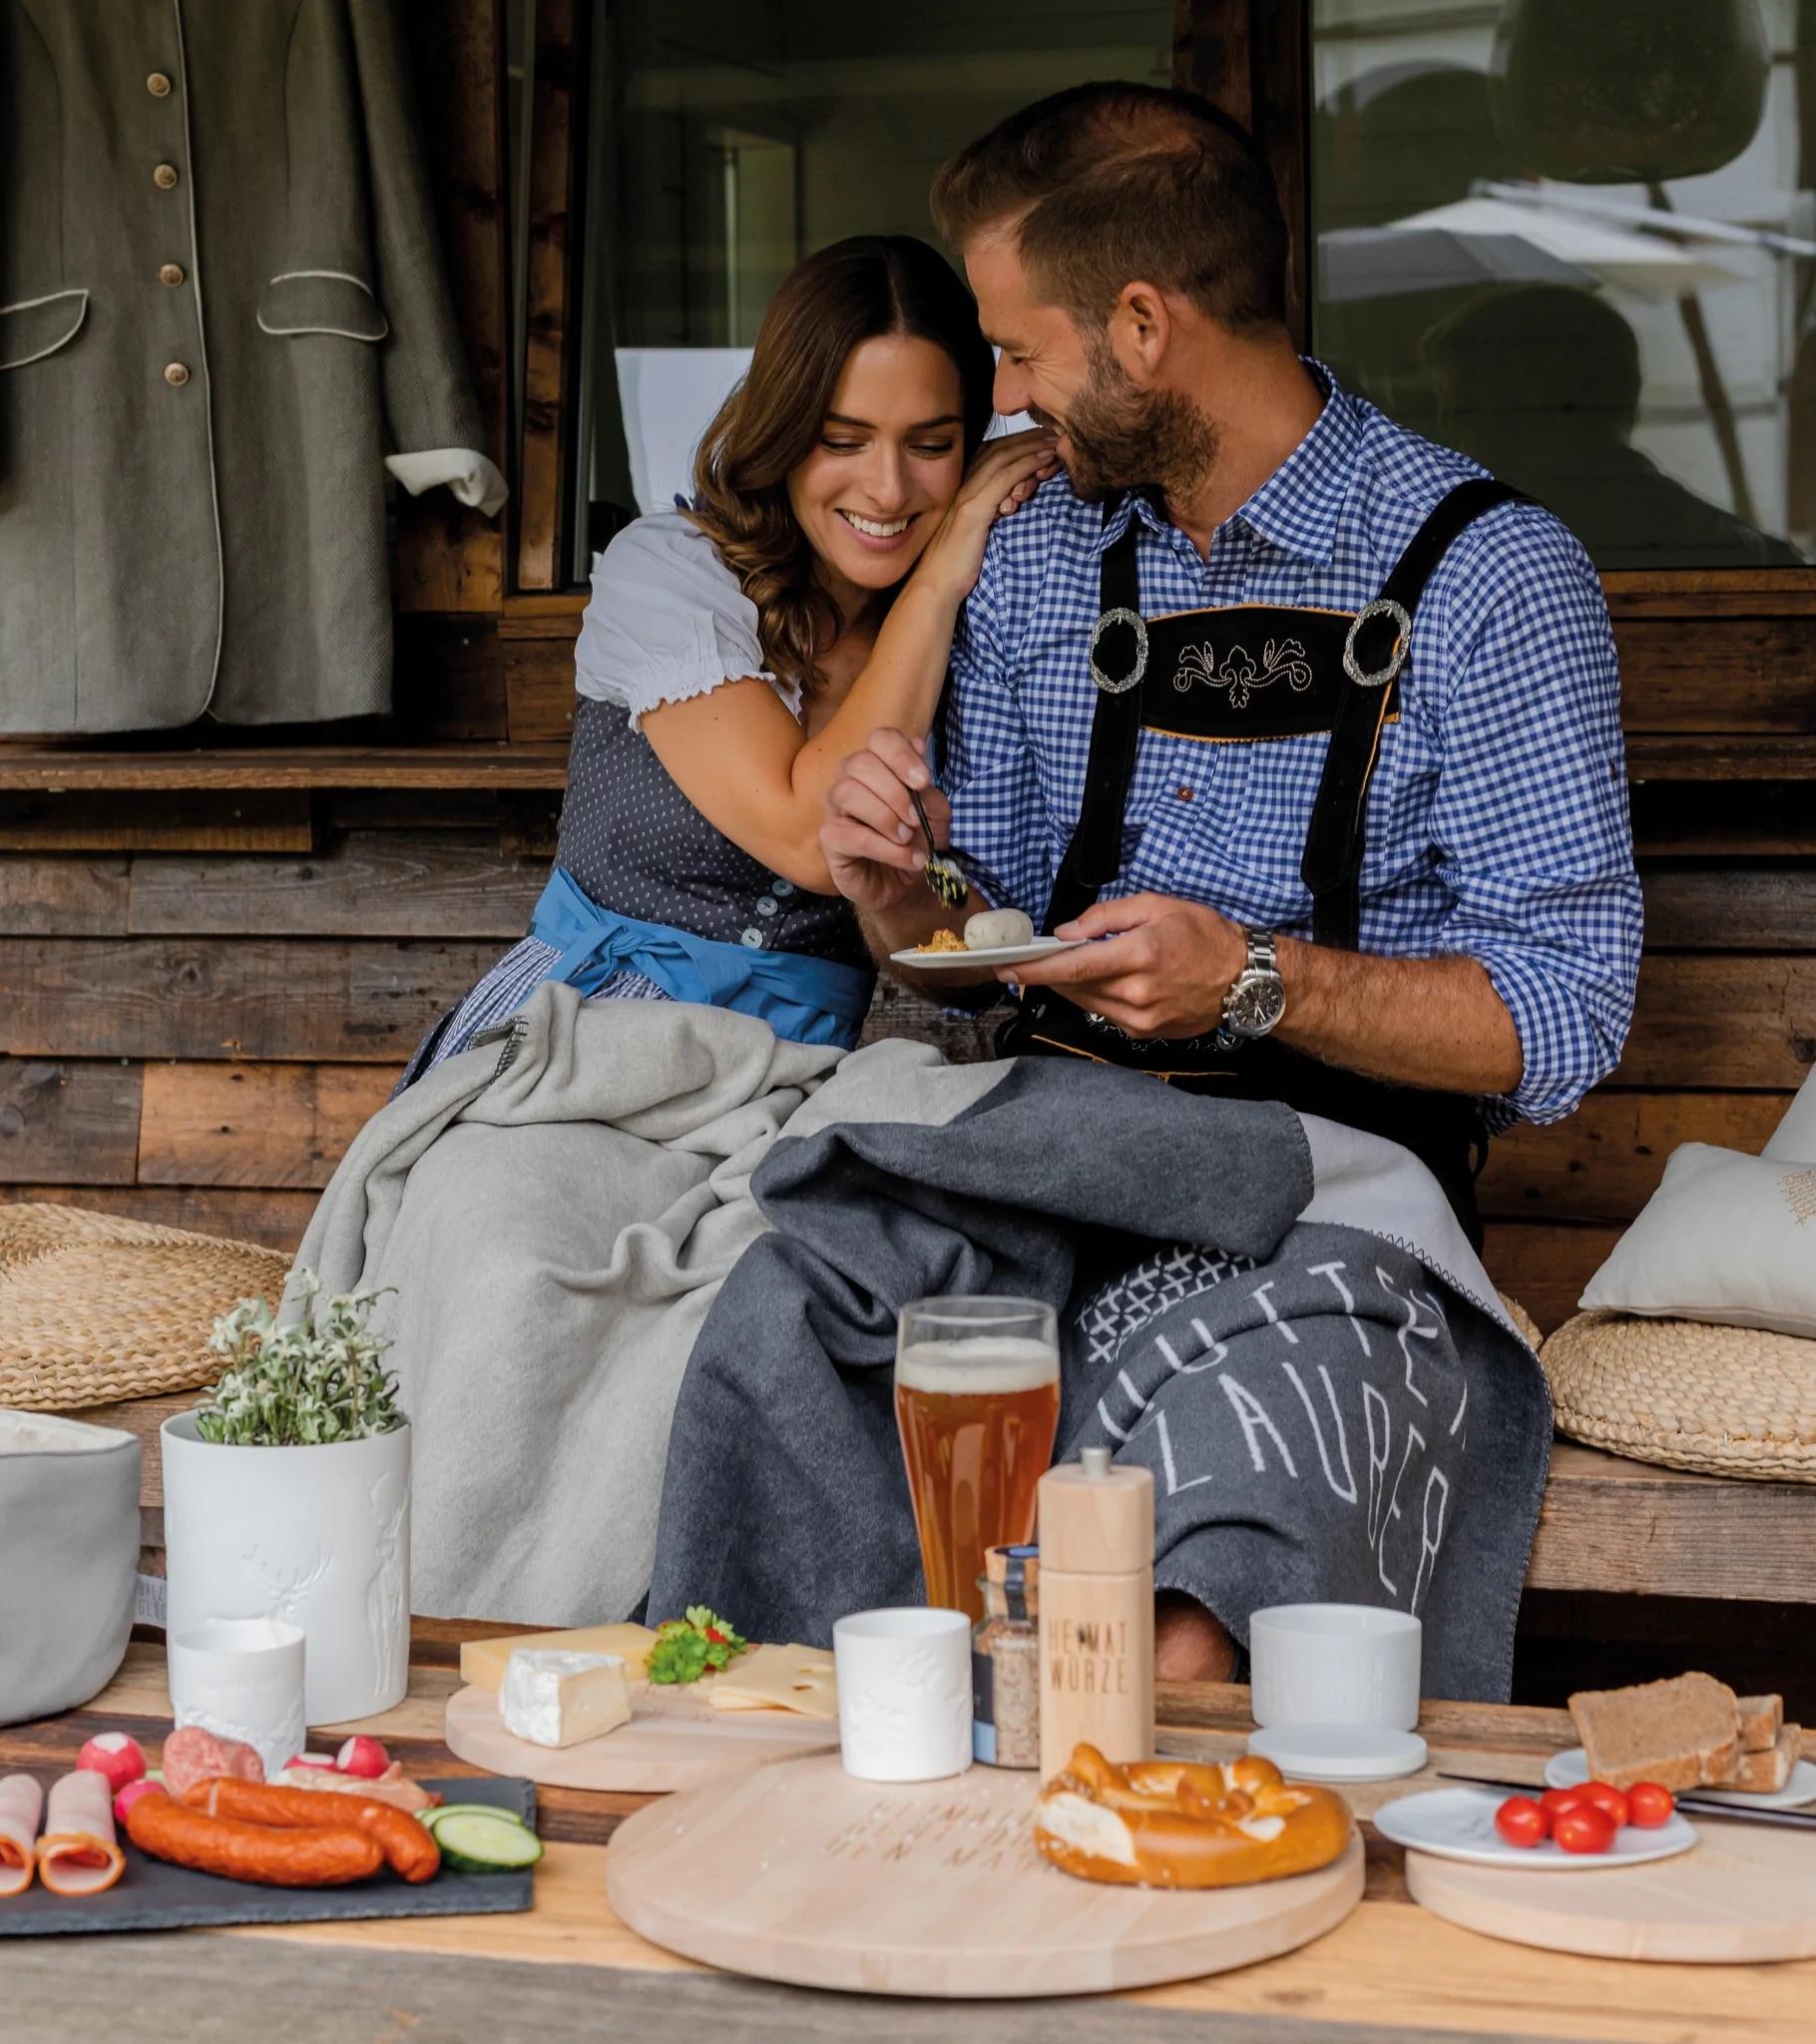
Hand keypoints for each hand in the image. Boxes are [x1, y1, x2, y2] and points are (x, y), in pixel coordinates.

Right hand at [820, 727, 951, 919]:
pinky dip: (886, 848)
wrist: (908, 885)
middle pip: (861, 762)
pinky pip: (852, 834)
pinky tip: (907, 858)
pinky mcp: (829, 839)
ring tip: (906, 838)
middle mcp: (850, 779)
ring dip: (886, 817)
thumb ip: (929, 791)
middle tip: (915, 820)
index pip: (880, 739)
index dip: (901, 755)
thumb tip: (918, 760)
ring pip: (848, 792)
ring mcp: (835, 808)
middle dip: (895, 792)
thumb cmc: (917, 842)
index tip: (923, 782)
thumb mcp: (936, 815)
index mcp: (878, 765)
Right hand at [915, 428, 1058, 604]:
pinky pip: (1003, 480)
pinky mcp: (973, 510)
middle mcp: (961, 486)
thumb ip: (989, 513)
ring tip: (1054, 441)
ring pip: (1002, 460)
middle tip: (1052, 432)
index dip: (1016, 442)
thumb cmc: (955, 565)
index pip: (990, 455)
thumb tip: (1009, 503)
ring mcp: (967, 496)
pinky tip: (1043, 460)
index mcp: (961, 489)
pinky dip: (1025, 466)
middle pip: (998, 450)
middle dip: (1027, 438)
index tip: (1039, 438)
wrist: (935, 585)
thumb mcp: (975, 532)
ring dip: (1031, 447)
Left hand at [1004, 894, 1246, 1038]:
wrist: (1245, 978)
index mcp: (1140, 955)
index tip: (1007, 969)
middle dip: (1048, 974)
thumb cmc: (1204, 935)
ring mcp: (1142, 1018)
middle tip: (1027, 962)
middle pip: (1074, 987)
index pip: (1073, 966)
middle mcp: (1137, 992)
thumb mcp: (1157, 906)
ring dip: (1070, 986)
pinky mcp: (1146, 1033)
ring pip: (1086, 1003)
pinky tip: (1101, 982)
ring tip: (1063, 967)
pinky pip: (1105, 1014)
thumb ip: (1106, 917)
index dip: (1035, 969)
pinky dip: (1095, 997)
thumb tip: (1066, 933)